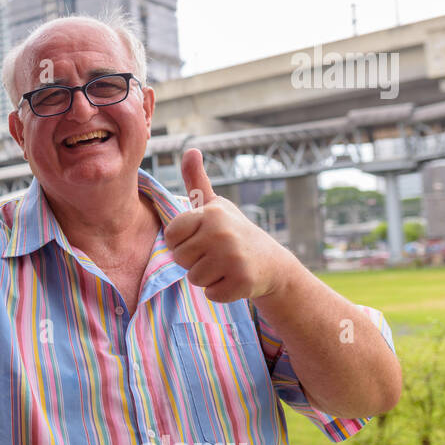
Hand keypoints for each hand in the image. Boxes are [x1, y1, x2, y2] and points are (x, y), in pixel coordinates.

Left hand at [163, 148, 299, 303]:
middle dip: (194, 261)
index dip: (182, 242)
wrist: (272, 263)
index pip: (171, 237)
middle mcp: (221, 233)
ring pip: (194, 278)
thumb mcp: (214, 204)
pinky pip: (211, 294)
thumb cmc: (233, 231)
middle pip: (180, 259)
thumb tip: (190, 149)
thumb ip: (196, 180)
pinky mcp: (242, 282)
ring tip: (226, 266)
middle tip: (216, 254)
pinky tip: (235, 279)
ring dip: (207, 277)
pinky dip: (220, 292)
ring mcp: (233, 258)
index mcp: (211, 214)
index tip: (201, 238)